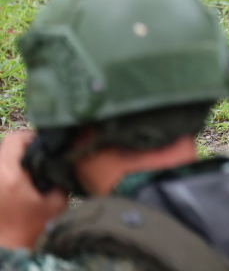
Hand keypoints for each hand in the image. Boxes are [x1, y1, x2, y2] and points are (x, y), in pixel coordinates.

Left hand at [0, 131, 67, 249]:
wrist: (10, 252)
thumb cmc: (33, 228)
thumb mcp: (56, 201)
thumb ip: (58, 176)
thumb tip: (61, 162)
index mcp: (8, 174)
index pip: (15, 138)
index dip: (32, 137)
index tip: (46, 146)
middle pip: (6, 148)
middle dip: (25, 150)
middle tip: (42, 158)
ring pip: (3, 161)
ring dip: (16, 163)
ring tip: (32, 173)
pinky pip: (1, 174)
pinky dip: (10, 174)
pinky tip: (22, 186)